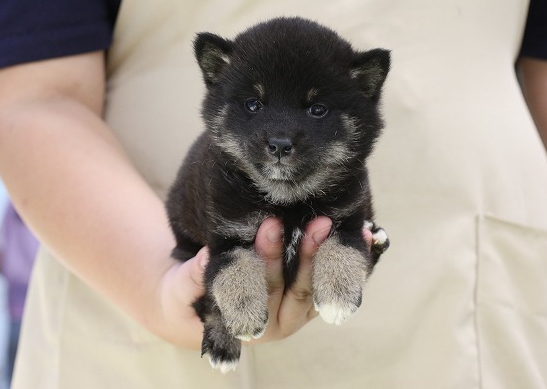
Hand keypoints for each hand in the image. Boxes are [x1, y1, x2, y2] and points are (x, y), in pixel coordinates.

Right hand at [155, 217, 332, 348]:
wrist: (197, 304)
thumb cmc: (185, 297)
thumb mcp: (182, 288)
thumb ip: (195, 276)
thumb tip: (208, 256)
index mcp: (250, 324)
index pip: (264, 291)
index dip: (268, 260)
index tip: (270, 225)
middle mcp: (281, 322)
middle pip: (299, 288)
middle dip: (309, 254)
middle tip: (317, 221)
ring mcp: (299, 310)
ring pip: (323, 286)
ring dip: (335, 256)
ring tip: (346, 224)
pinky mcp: (311, 296)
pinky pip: (335, 281)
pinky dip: (348, 259)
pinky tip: (364, 234)